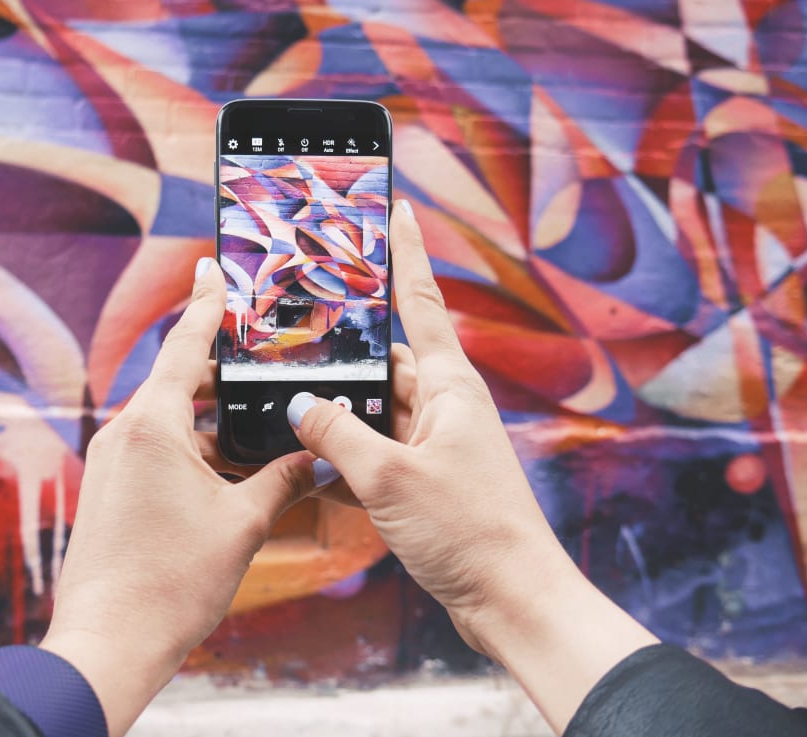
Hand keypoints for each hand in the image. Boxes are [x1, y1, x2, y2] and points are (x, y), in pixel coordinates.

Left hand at [41, 258, 316, 736]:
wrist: (110, 642)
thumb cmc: (172, 582)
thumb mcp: (243, 524)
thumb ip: (283, 480)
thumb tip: (317, 458)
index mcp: (154, 425)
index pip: (186, 344)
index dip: (206, 302)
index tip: (212, 265)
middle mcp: (126, 432)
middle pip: (180, 378)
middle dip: (223, 368)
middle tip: (264, 353)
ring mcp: (115, 459)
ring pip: (171, 416)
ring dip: (213, 416)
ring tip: (260, 418)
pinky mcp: (114, 486)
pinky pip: (159, 447)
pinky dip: (196, 446)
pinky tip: (233, 465)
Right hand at [287, 201, 657, 734]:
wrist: (511, 598)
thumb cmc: (468, 531)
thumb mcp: (389, 477)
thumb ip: (338, 434)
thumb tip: (300, 403)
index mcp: (450, 387)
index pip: (422, 302)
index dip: (406, 253)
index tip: (398, 207)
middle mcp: (447, 406)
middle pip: (389, 357)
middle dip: (350, 344)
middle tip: (303, 323)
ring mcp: (439, 443)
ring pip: (380, 407)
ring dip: (345, 407)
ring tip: (295, 396)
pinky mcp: (430, 479)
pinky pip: (381, 449)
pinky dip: (352, 452)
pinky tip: (318, 463)